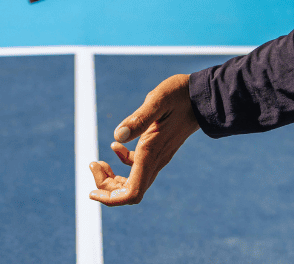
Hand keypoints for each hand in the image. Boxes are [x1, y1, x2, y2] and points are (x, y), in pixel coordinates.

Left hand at [90, 73, 199, 205]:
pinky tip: (115, 146)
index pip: (132, 192)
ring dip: (113, 178)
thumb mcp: (158, 101)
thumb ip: (139, 118)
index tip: (91, 192)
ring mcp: (158, 157)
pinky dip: (122, 163)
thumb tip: (118, 136)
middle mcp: (156, 161)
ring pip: (134, 182)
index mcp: (152, 153)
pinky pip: (138, 167)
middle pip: (130, 191)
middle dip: (107, 187)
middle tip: (93, 165)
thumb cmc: (180, 95)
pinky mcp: (158, 150)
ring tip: (98, 162)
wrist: (202, 96)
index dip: (110, 198)